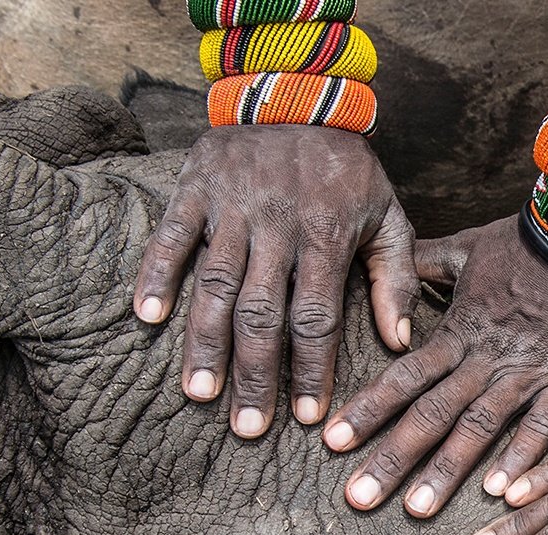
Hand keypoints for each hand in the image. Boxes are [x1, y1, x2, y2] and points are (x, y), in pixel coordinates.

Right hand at [134, 125, 417, 436]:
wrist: (299, 93)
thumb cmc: (348, 170)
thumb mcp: (388, 216)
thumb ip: (395, 279)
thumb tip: (400, 343)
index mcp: (326, 235)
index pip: (317, 316)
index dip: (311, 369)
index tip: (309, 417)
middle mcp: (276, 224)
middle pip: (262, 313)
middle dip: (256, 374)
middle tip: (248, 428)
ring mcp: (231, 205)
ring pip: (215, 284)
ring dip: (205, 342)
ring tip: (200, 394)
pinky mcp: (195, 186)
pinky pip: (172, 236)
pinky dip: (156, 275)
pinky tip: (147, 319)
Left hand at [323, 216, 547, 517]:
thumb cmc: (532, 242)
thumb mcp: (470, 246)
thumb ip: (427, 262)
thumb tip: (392, 263)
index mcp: (459, 332)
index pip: (404, 377)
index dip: (367, 410)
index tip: (332, 442)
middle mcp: (485, 361)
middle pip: (430, 414)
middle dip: (392, 457)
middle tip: (358, 497)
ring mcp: (527, 375)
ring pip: (478, 428)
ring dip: (445, 470)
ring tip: (416, 509)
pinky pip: (542, 427)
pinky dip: (521, 458)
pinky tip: (500, 494)